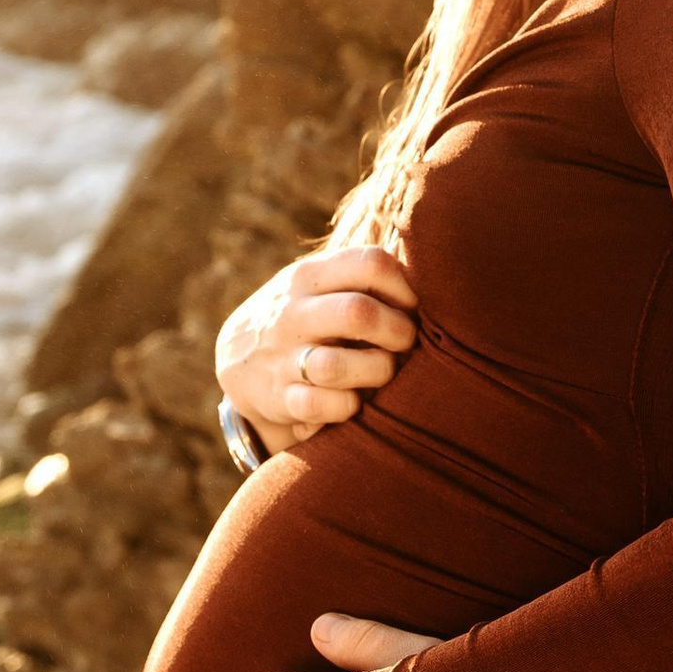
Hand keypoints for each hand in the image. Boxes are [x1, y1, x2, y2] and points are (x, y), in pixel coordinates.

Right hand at [217, 247, 418, 455]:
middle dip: (398, 332)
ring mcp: (283, 356)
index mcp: (309, 275)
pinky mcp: (279, 397)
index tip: (414, 307)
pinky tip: (354, 400)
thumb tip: (433, 285)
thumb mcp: (320, 283)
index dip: (406, 287)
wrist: (239, 358)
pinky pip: (321, 407)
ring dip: (377, 372)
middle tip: (406, 342)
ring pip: (338, 366)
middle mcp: (293, 313)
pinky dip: (347, 407)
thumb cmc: (306, 315)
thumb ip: (362, 277)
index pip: (370, 264)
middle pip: (359, 313)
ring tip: (385, 371)